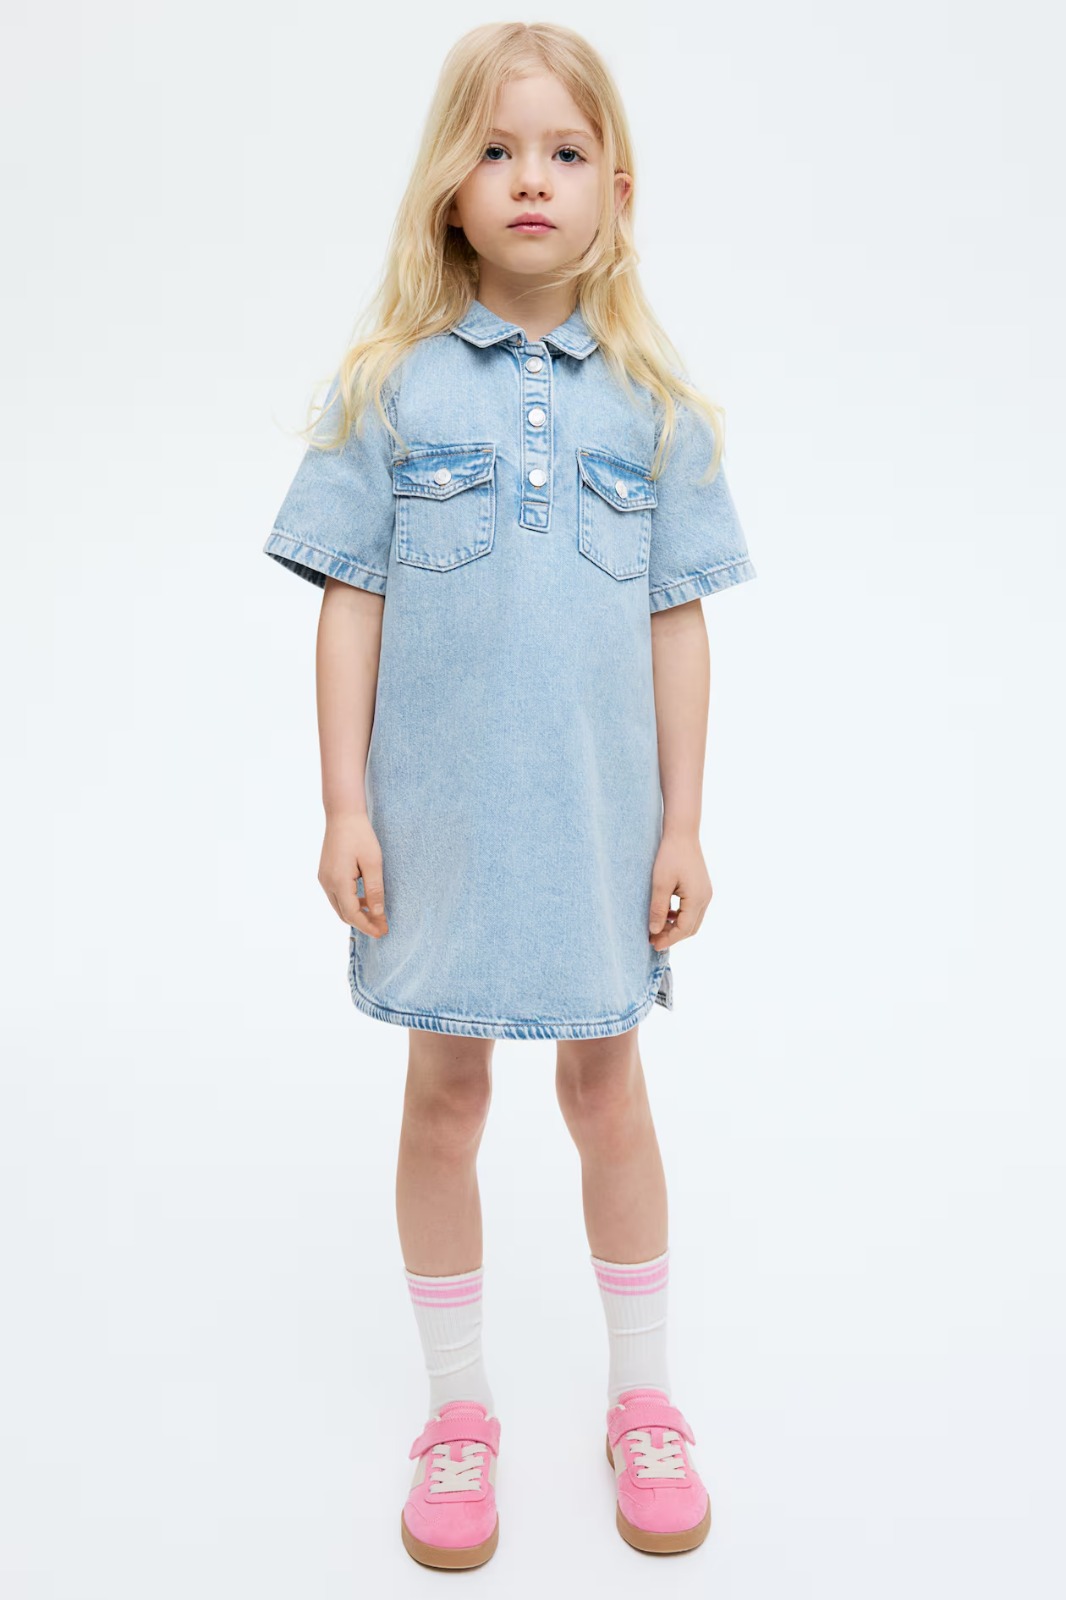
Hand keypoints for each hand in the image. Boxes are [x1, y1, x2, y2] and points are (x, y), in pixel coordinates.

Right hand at [319, 813, 388, 938]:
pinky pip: (337, 896)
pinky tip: (366, 900)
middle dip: (363, 923)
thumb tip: (377, 914)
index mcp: (338, 881)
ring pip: (339, 906)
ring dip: (357, 913)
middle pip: (344, 914)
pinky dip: (351, 903)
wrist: (343, 815)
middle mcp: (327, 883)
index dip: (368, 926)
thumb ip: (375, 890)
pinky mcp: (325, 874)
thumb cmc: (360, 836)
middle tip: (383, 926)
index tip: (383, 933)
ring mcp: (323, 879)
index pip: (352, 914)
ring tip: (377, 915)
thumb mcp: (373, 863)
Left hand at [648, 831, 711, 950]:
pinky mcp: (702, 888)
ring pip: (693, 920)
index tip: (653, 944)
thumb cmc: (670, 855)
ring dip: (677, 927)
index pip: (684, 929)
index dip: (668, 939)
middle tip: (654, 940)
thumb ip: (658, 908)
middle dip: (673, 936)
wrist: (682, 833)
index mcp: (697, 898)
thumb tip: (655, 930)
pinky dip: (681, 916)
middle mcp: (706, 898)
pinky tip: (666, 914)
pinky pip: (693, 910)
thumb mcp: (660, 883)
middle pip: (691, 928)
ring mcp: (706, 893)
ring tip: (657, 928)